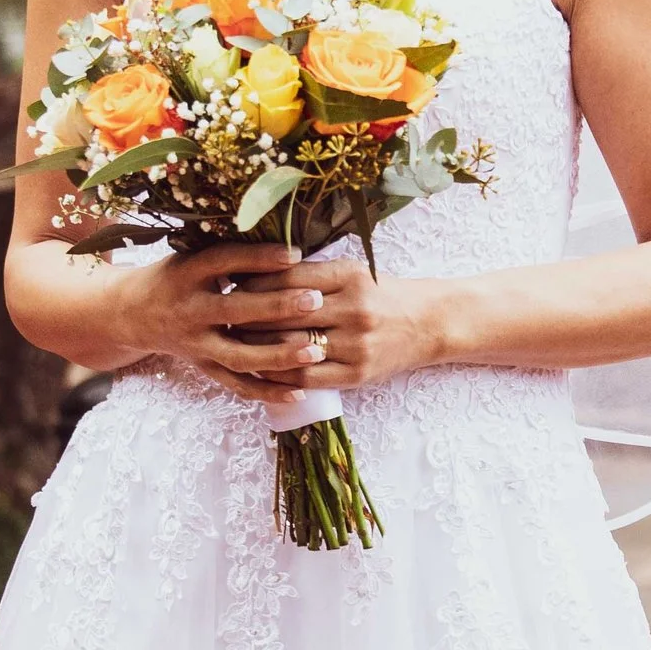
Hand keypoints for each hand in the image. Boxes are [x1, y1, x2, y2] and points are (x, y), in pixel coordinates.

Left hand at [178, 248, 443, 400]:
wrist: (429, 323)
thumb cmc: (382, 294)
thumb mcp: (352, 272)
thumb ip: (310, 273)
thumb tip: (252, 274)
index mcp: (349, 276)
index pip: (288, 278)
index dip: (253, 282)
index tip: (230, 284)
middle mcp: (354, 309)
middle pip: (284, 314)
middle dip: (246, 316)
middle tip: (221, 316)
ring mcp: (356, 344)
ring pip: (290, 347)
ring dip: (256, 347)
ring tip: (233, 343)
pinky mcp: (356, 374)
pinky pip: (304, 377)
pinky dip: (276, 374)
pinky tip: (259, 369)